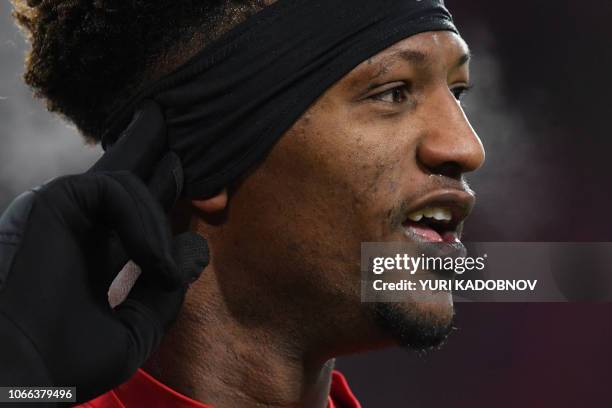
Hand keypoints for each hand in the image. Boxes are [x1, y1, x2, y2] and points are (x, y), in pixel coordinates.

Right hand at [0, 101, 208, 403]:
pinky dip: (142, 221)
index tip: (187, 178)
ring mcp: (62, 211)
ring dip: (159, 223)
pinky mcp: (53, 200)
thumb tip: (200, 247)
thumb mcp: (136, 327)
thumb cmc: (68, 363)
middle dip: (149, 145)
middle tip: (168, 117)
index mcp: (89, 255)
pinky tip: (150, 257)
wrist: (20, 377)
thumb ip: (165, 288)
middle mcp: (75, 226)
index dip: (161, 191)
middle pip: (121, 171)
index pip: (132, 212)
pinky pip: (115, 188)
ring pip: (128, 180)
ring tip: (162, 268)